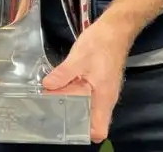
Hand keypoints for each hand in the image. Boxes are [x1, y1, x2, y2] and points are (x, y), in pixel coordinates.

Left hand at [41, 15, 133, 143]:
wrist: (116, 28)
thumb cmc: (101, 44)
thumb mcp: (78, 58)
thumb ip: (63, 75)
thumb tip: (47, 87)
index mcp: (104, 98)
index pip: (100, 130)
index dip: (85, 134)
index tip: (65, 128)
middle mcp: (106, 99)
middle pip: (91, 121)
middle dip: (73, 120)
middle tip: (50, 113)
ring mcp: (104, 91)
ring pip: (88, 108)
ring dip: (72, 106)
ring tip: (51, 101)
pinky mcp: (100, 83)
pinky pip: (87, 96)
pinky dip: (75, 95)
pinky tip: (60, 88)